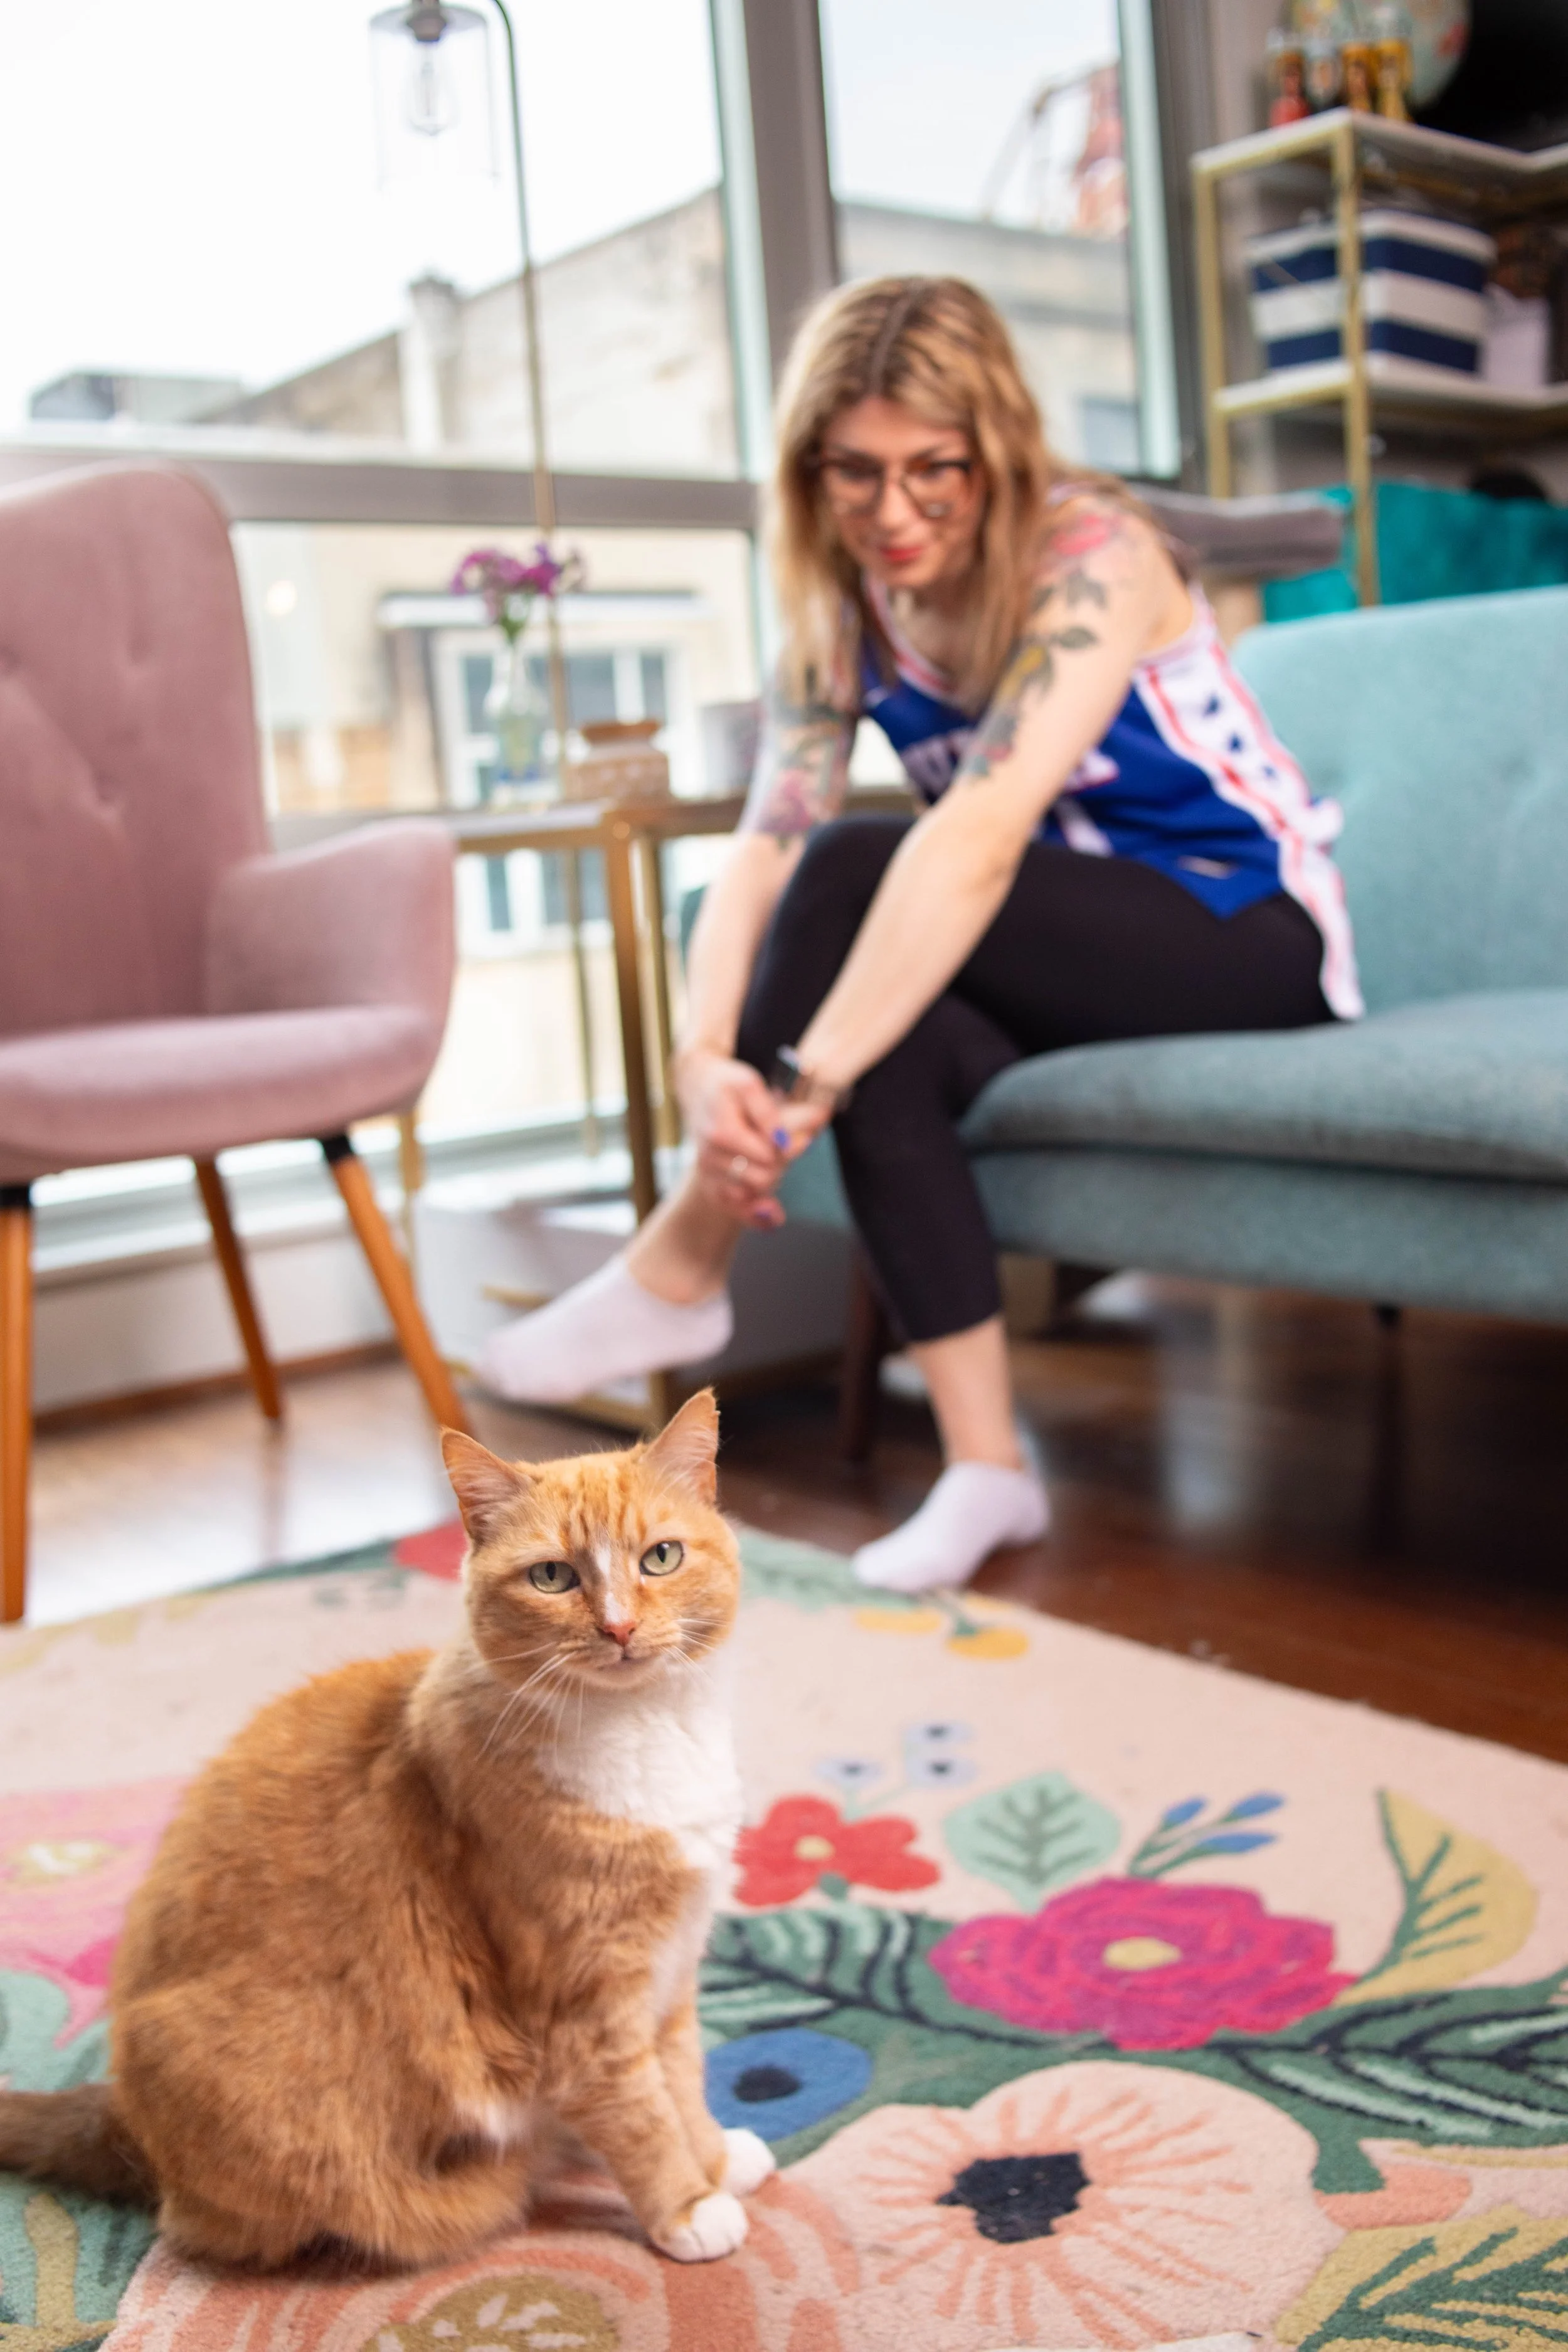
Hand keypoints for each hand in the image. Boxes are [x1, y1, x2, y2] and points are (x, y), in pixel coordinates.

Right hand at [674, 1050, 788, 1226]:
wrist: (698, 1090)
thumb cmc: (727, 1086)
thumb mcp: (750, 1085)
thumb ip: (769, 1114)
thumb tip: (785, 1142)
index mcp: (722, 1133)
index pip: (769, 1156)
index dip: (789, 1148)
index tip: (797, 1137)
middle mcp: (711, 1158)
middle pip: (763, 1179)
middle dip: (781, 1166)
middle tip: (785, 1148)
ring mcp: (708, 1174)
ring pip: (752, 1197)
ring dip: (770, 1184)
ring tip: (772, 1162)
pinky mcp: (710, 1186)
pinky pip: (737, 1212)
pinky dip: (759, 1215)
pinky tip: (775, 1213)